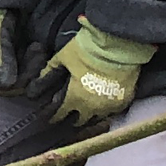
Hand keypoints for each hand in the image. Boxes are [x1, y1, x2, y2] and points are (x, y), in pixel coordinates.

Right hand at [0, 9, 36, 96]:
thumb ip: (2, 58)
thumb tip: (8, 84)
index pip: (1, 86)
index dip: (19, 80)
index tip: (33, 65)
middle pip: (13, 83)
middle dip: (29, 70)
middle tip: (40, 52)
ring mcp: (2, 67)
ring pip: (21, 76)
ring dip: (33, 65)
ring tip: (40, 48)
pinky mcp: (12, 61)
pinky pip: (25, 68)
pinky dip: (33, 60)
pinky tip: (39, 49)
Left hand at [35, 17, 154, 126]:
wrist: (117, 44)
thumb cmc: (87, 50)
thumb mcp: (63, 57)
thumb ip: (50, 69)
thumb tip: (39, 77)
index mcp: (75, 98)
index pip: (61, 114)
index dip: (55, 117)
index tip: (51, 118)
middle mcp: (92, 107)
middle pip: (81, 121)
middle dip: (74, 119)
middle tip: (70, 116)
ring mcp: (110, 105)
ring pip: (99, 118)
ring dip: (92, 115)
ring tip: (88, 111)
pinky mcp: (125, 100)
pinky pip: (115, 110)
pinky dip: (108, 108)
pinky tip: (105, 104)